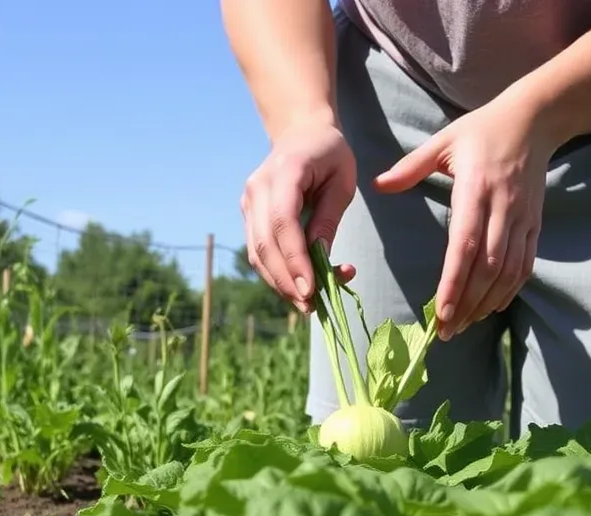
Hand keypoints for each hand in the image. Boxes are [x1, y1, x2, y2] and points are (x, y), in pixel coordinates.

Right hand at [240, 119, 357, 313]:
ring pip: (256, 253)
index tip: (312, 289)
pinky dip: (276, 273)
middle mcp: (257, 188)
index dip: (294, 260)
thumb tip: (320, 259)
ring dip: (280, 283)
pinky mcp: (248, 215)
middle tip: (311, 307)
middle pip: (265, 244)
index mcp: (284, 172)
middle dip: (287, 280)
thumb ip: (329, 219)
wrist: (302, 132)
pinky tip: (297, 287)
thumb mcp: (342, 182)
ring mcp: (248, 202)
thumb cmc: (330, 155)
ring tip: (307, 304)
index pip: (283, 223)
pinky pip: (258, 251)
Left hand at [372, 87, 559, 339]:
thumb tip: (377, 185)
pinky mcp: (535, 225)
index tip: (440, 311)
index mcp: (475, 189)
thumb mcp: (443, 141)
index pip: (465, 245)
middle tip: (446, 331)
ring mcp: (522, 219)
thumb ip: (410, 167)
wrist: (534, 120)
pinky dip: (510, 291)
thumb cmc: (481, 130)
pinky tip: (492, 307)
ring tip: (464, 325)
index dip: (454, 282)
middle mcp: (502, 208)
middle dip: (467, 304)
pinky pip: (524, 266)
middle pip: (487, 268)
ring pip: (507, 272)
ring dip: (487, 303)